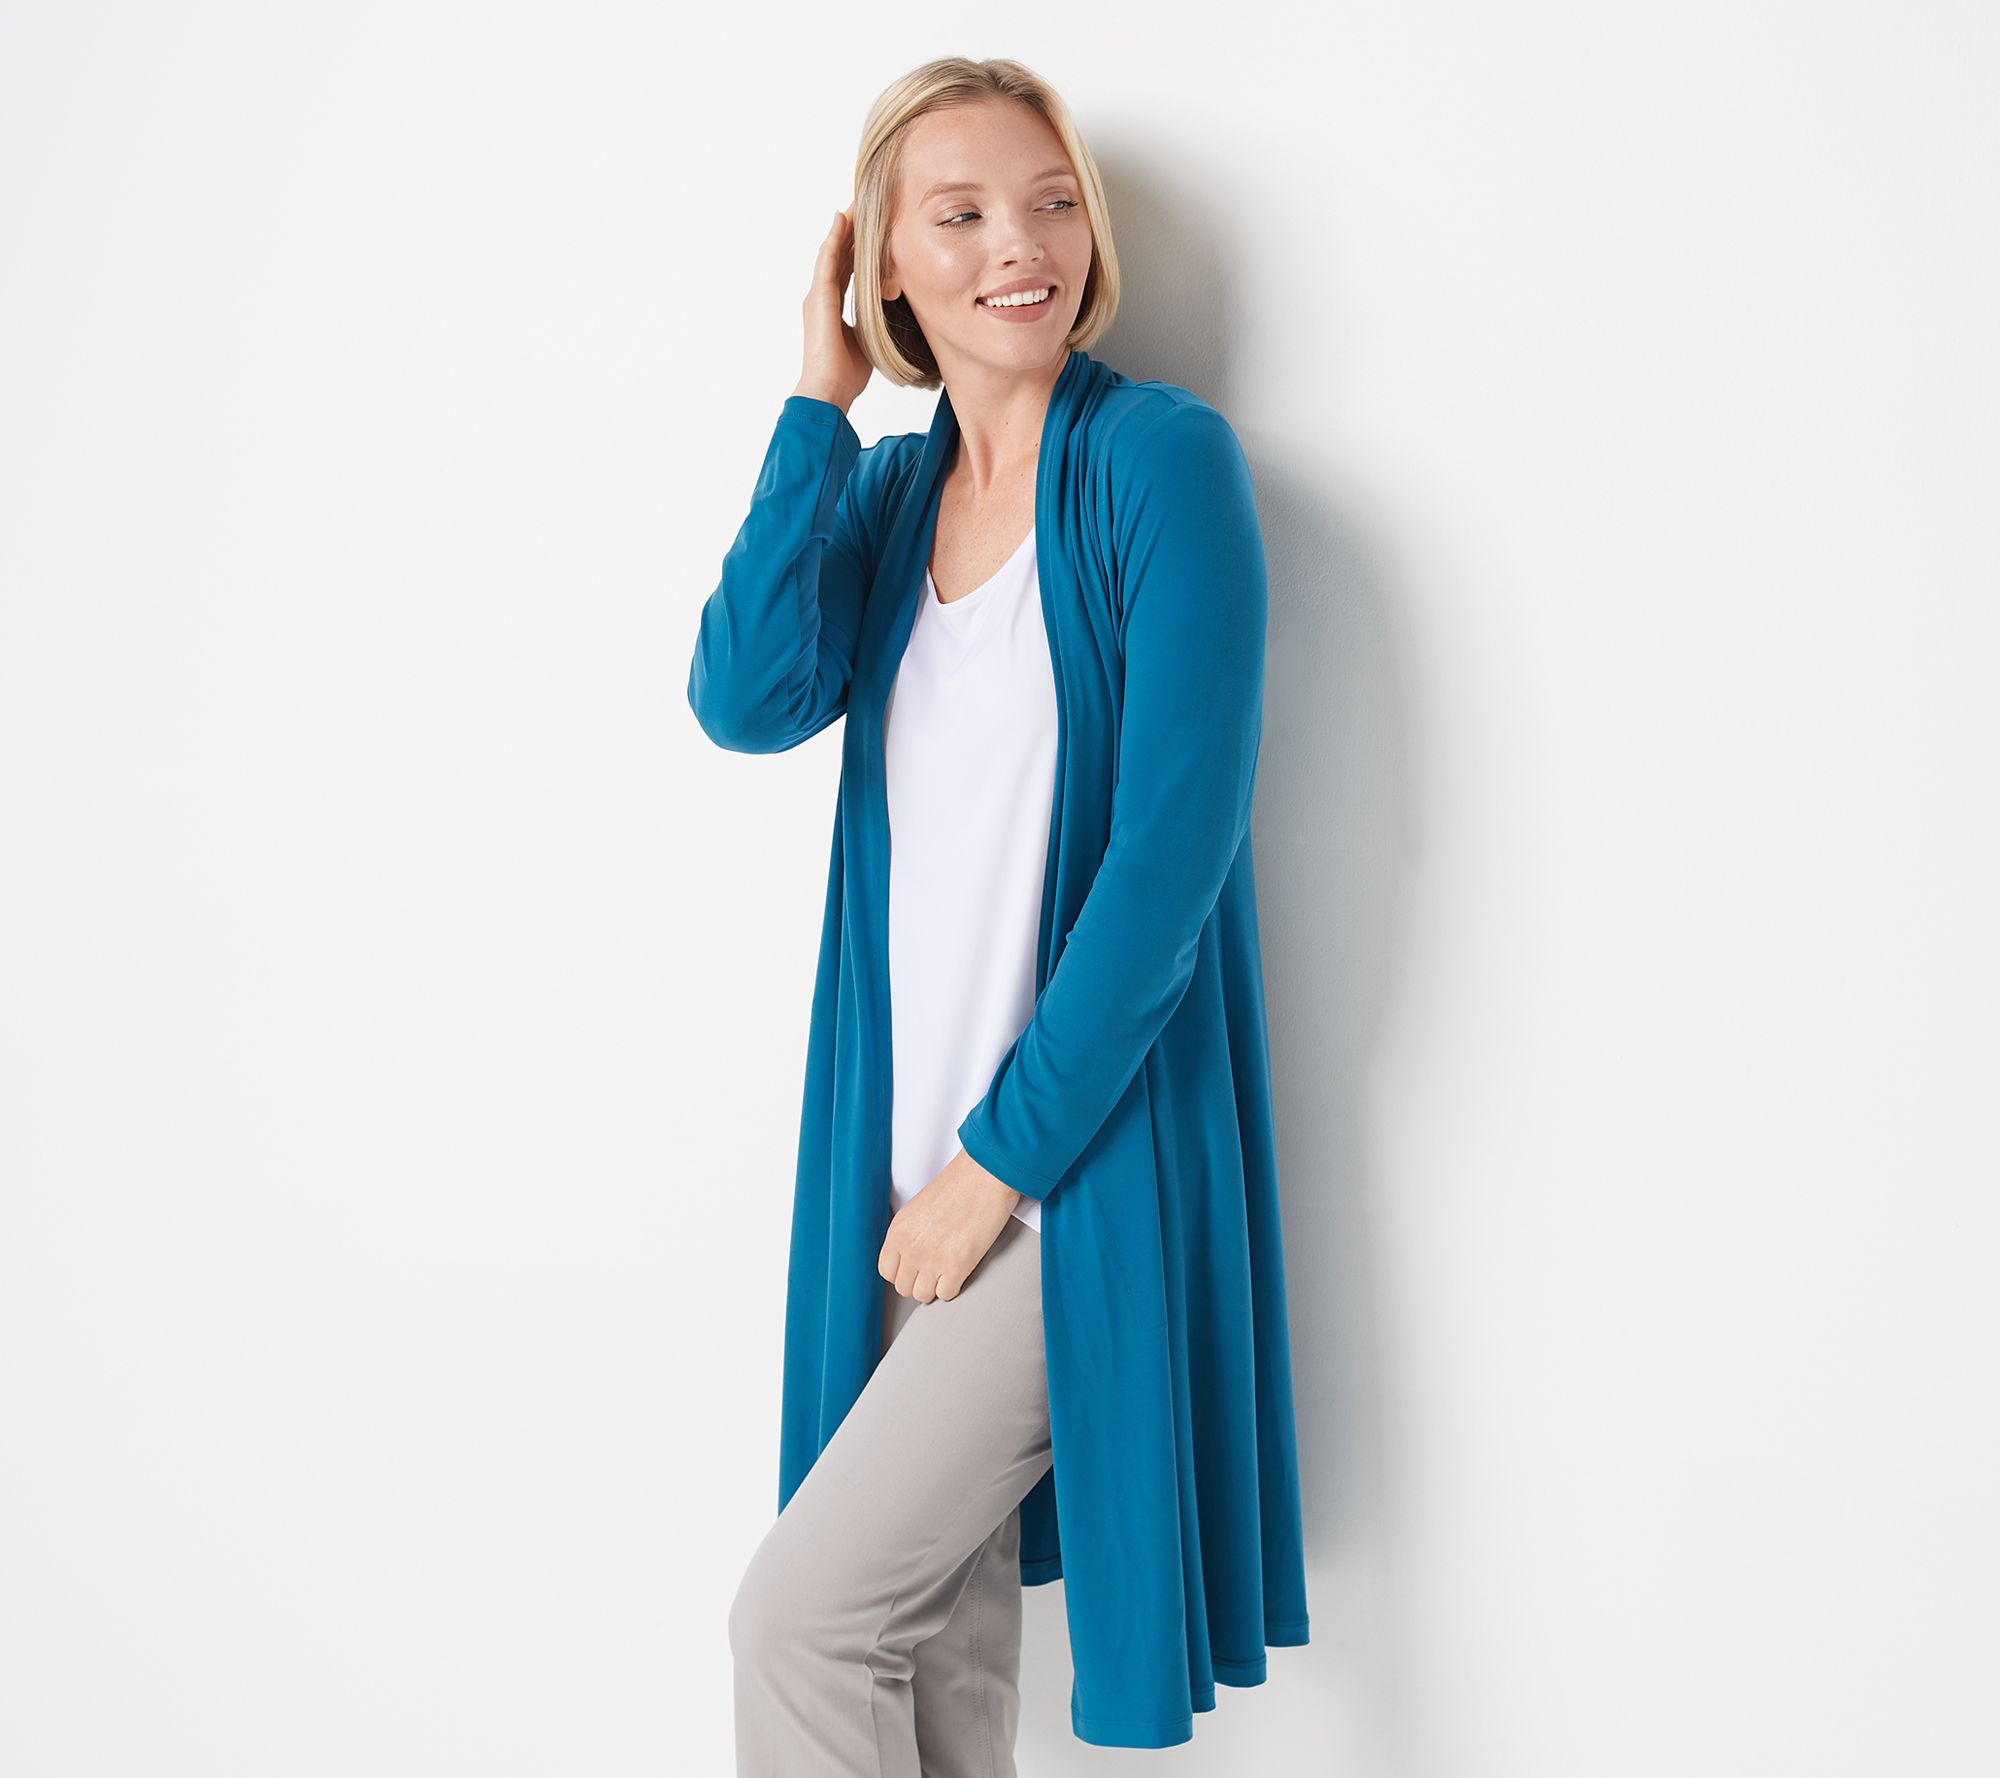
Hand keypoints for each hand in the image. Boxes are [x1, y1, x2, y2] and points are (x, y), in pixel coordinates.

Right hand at [792, 206, 873, 413]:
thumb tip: (890, 310)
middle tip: (863, 203)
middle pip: (837, 254)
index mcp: (831, 307)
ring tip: (854, 202)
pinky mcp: (818, 299)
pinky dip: (833, 239)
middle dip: (850, 230)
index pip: (846, 268)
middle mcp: (820, 297)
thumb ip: (873, 320)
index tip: (870, 228)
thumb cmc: (846, 374)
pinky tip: (841, 219)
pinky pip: (826, 261)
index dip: (856, 247)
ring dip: (842, 227)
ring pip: (831, 251)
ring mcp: (817, 296)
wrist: (828, 391)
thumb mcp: (867, 339)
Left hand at [878, 1149, 1022, 1302]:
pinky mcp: (956, 1266)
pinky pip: (947, 1294)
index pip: (886, 1270)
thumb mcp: (920, 1207)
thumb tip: (912, 1255)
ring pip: (923, 1296)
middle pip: (904, 1287)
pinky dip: (954, 1286)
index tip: (914, 1269)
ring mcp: (932, 1259)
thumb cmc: (960, 1184)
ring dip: (936, 1287)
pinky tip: (961, 1269)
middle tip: (934, 1271)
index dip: (902, 1273)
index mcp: (898, 1230)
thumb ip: (910, 1233)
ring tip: (948, 1271)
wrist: (986, 1175)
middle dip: (919, 1282)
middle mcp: (910, 1247)